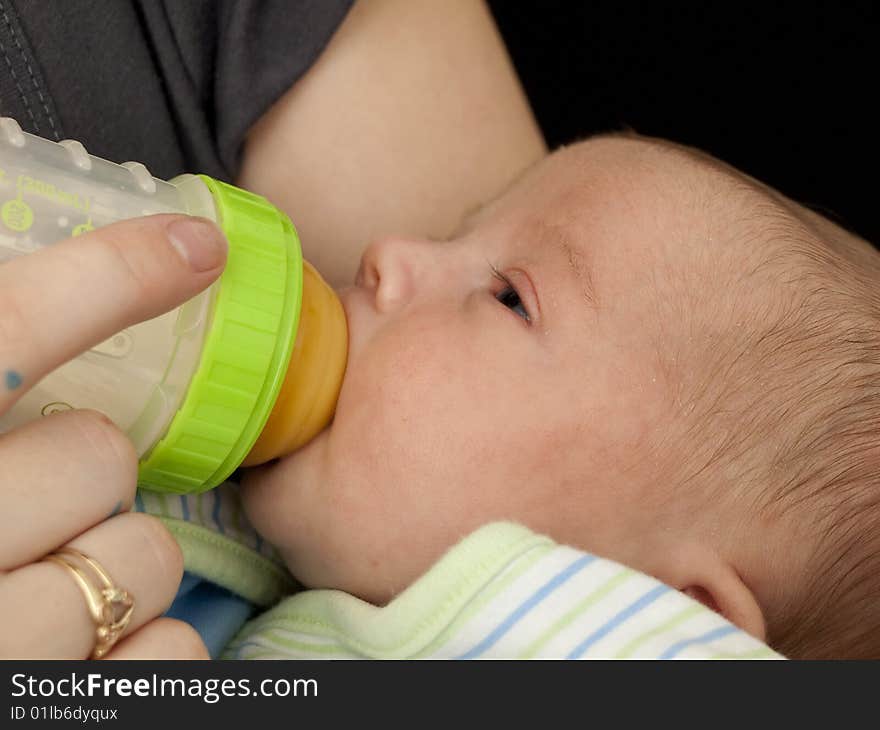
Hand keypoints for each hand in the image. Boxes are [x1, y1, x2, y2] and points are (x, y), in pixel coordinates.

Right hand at [0, 214, 225, 657]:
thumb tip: (18, 335)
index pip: (3, 331)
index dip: (110, 274)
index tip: (198, 249)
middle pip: (96, 457)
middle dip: (77, 471)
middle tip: (18, 502)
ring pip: (144, 554)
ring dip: (113, 561)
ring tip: (34, 585)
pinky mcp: (50, 713)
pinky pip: (172, 650)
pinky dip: (145, 646)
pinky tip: (79, 652)